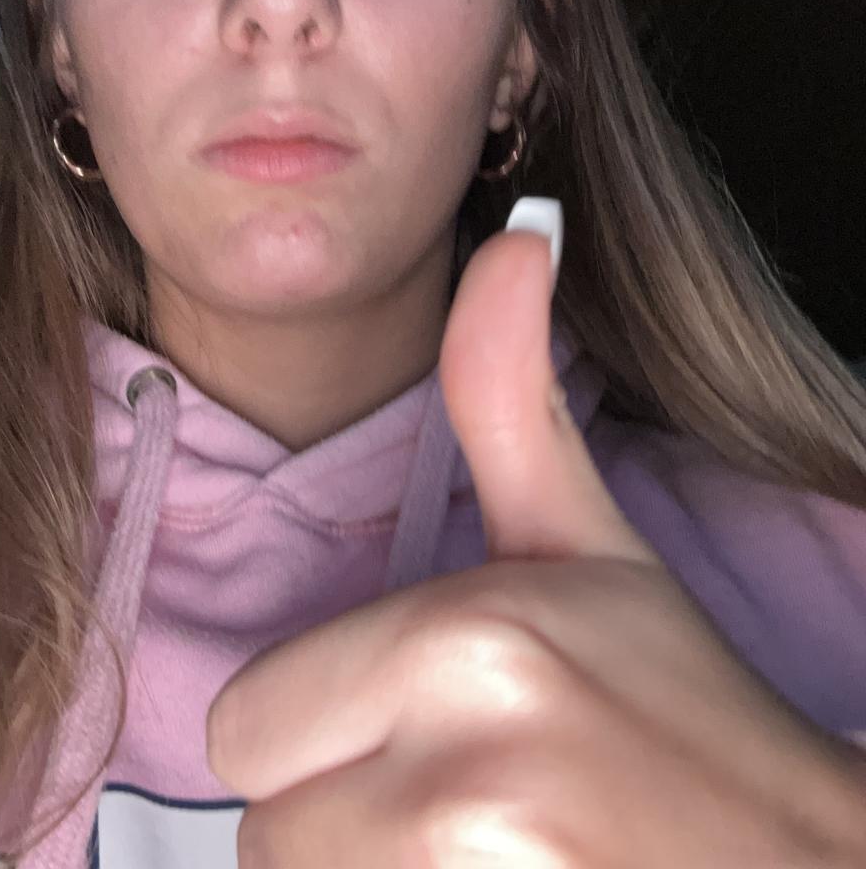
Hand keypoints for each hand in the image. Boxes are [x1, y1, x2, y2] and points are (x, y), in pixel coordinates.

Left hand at [207, 228, 865, 865]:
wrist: (794, 865)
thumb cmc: (676, 707)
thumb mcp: (580, 543)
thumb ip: (507, 393)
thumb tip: (517, 236)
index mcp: (466, 643)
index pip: (248, 721)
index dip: (324, 727)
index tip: (424, 725)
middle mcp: (464, 774)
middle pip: (262, 823)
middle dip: (339, 811)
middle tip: (461, 796)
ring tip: (484, 850)